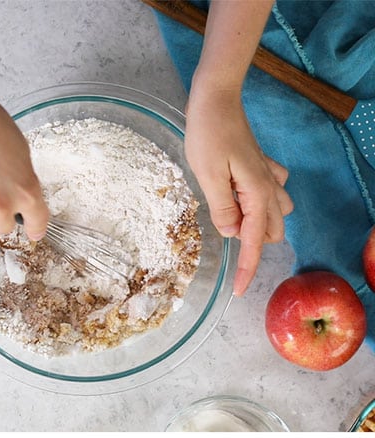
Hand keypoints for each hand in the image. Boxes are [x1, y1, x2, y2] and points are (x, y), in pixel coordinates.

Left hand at [185, 85, 293, 295]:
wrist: (215, 99)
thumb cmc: (208, 135)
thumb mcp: (208, 176)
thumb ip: (223, 208)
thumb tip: (234, 234)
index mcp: (256, 194)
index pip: (254, 242)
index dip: (247, 269)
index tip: (239, 293)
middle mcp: (268, 188)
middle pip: (269, 232)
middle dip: (252, 247)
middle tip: (224, 256)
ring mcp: (267, 176)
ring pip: (274, 213)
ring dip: (257, 225)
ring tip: (230, 223)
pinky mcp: (259, 166)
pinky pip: (271, 192)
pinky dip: (259, 203)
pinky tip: (240, 199)